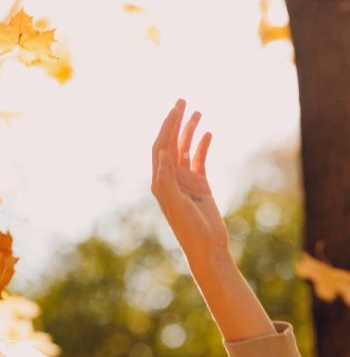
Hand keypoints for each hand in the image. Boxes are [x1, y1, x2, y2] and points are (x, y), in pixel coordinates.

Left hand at [151, 99, 229, 266]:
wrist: (206, 245)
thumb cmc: (188, 228)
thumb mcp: (175, 203)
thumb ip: (167, 179)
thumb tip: (162, 152)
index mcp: (160, 181)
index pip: (160, 147)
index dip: (166, 127)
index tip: (175, 109)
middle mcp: (169, 178)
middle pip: (170, 143)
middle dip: (175, 122)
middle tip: (182, 100)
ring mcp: (185, 180)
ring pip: (185, 149)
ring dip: (189, 130)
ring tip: (197, 111)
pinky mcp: (200, 184)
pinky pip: (199, 160)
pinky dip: (203, 146)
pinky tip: (208, 132)